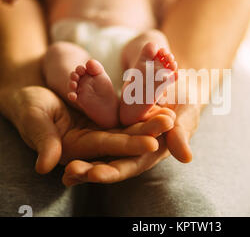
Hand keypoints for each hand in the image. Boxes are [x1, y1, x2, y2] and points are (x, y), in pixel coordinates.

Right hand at [0, 85, 175, 183]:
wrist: (30, 92)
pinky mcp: (105, 114)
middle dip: (148, 131)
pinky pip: (126, 110)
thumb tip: (45, 166)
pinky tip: (160, 98)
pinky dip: (142, 105)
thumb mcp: (33, 119)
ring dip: (150, 119)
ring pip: (130, 124)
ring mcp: (101, 127)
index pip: (108, 147)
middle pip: (125, 137)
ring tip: (173, 113)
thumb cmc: (27, 106)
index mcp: (78, 148)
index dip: (129, 145)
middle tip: (171, 122)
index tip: (152, 142)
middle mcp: (94, 141)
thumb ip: (42, 140)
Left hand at [63, 102, 200, 185]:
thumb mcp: (185, 112)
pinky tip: (63, 144)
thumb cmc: (186, 96)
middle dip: (90, 169)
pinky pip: (95, 129)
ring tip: (64, 169)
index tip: (95, 174)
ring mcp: (122, 135)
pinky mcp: (113, 123)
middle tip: (71, 172)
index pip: (130, 164)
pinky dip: (81, 137)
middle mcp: (134, 148)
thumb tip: (185, 158)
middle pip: (110, 161)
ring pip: (99, 151)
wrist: (173, 75)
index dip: (114, 170)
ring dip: (82, 160)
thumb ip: (182, 133)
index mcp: (152, 150)